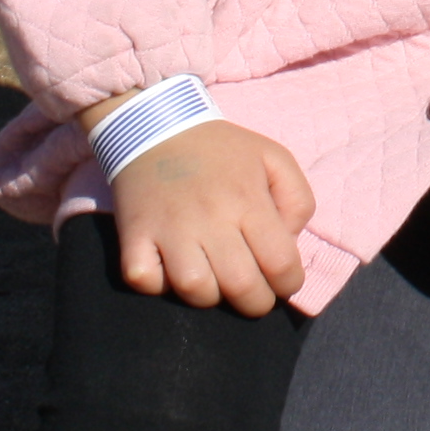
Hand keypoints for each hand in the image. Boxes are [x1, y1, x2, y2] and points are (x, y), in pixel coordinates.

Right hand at [98, 117, 312, 314]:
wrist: (156, 127)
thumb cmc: (221, 150)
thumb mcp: (274, 158)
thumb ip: (296, 200)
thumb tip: (289, 243)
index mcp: (248, 199)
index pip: (280, 264)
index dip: (289, 284)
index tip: (283, 282)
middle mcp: (209, 217)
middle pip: (241, 287)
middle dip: (256, 303)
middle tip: (254, 294)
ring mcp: (168, 229)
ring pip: (194, 291)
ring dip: (209, 296)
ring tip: (214, 279)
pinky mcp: (133, 237)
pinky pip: (145, 282)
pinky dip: (158, 285)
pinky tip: (170, 269)